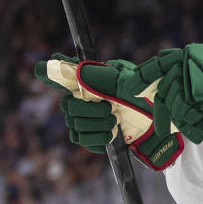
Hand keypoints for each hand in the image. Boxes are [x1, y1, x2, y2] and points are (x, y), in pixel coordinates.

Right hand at [35, 53, 185, 169]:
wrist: (162, 125)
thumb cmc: (146, 100)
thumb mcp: (126, 84)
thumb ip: (97, 75)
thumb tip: (65, 65)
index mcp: (95, 81)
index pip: (64, 74)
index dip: (51, 72)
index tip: (40, 68)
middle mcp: (89, 98)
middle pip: (68, 107)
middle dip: (87, 111)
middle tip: (109, 109)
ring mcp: (91, 117)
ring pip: (74, 125)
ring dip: (95, 126)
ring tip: (114, 122)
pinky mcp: (96, 135)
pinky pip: (81, 139)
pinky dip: (96, 139)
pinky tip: (110, 135)